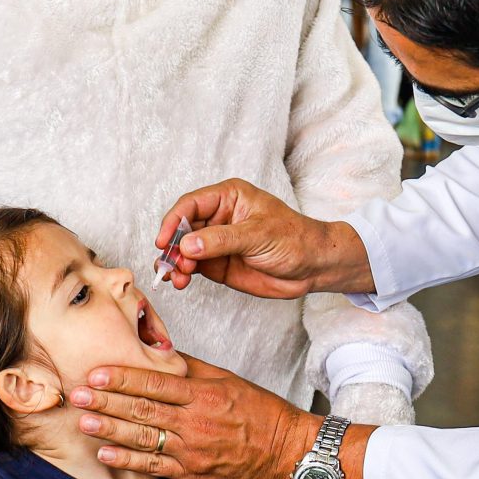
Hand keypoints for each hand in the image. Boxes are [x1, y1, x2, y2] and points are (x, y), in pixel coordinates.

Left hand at [72, 354, 317, 478]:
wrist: (286, 450)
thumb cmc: (259, 412)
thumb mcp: (228, 380)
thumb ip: (191, 368)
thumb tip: (160, 352)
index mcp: (204, 394)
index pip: (156, 383)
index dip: (124, 378)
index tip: (97, 372)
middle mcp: (196, 422)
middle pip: (144, 409)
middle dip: (107, 401)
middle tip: (77, 393)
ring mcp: (193, 451)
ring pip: (144, 439)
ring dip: (111, 429)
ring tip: (84, 420)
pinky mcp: (192, 474)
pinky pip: (154, 467)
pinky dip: (128, 461)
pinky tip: (105, 453)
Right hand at [153, 178, 371, 298]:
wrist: (313, 267)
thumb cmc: (294, 239)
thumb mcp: (258, 235)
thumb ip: (222, 240)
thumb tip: (187, 244)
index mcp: (228, 197)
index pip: (190, 205)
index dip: (173, 222)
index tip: (165, 241)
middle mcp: (218, 217)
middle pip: (182, 228)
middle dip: (172, 246)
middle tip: (171, 265)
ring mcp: (216, 242)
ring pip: (183, 249)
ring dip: (175, 263)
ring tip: (177, 278)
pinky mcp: (217, 263)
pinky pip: (192, 266)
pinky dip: (182, 274)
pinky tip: (181, 281)